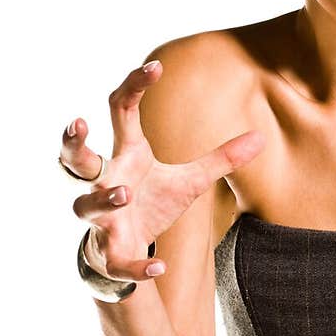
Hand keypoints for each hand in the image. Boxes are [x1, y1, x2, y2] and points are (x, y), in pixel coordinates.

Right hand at [61, 59, 265, 282]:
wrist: (126, 254)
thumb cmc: (152, 205)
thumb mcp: (190, 181)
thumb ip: (222, 159)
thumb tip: (261, 137)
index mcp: (127, 156)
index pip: (120, 112)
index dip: (133, 87)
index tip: (155, 67)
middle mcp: (108, 182)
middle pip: (76, 159)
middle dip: (74, 144)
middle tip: (78, 124)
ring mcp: (104, 218)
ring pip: (86, 205)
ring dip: (102, 199)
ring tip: (124, 194)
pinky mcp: (110, 252)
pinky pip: (119, 259)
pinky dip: (138, 267)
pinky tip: (161, 268)